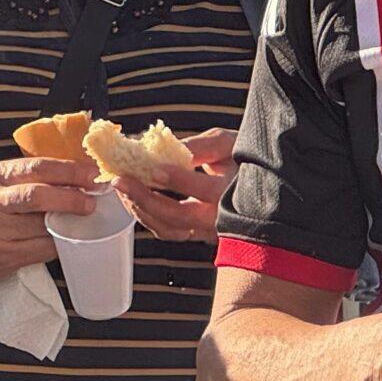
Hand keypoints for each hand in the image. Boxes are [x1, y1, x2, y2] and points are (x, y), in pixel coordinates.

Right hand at [0, 156, 98, 291]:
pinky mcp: (3, 256)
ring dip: (69, 225)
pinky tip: (67, 240)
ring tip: (82, 221)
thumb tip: (79, 176)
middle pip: (37, 196)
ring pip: (43, 226)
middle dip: (70, 199)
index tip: (93, 175)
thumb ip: (30, 178)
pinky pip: (42, 249)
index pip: (37, 168)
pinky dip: (59, 244)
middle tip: (91, 202)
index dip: (69, 171)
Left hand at [114, 126, 237, 242]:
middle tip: (121, 180)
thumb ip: (201, 146)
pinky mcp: (196, 235)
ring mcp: (208, 231)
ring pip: (169, 229)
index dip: (179, 180)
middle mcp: (222, 219)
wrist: (260, 188)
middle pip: (179, 216)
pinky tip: (133, 198)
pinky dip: (146, 216)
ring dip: (140, 208)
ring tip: (122, 187)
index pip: (205, 189)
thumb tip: (166, 147)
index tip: (154, 167)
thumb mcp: (228, 145)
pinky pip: (167, 231)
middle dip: (145, 198)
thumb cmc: (244, 161)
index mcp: (234, 193)